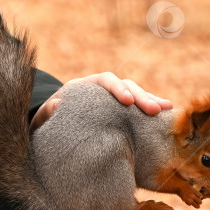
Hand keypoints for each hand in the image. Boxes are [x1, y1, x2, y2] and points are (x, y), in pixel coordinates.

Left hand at [30, 72, 172, 130]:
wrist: (51, 128)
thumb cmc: (47, 124)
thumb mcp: (42, 121)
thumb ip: (47, 114)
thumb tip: (56, 104)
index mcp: (82, 88)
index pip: (103, 81)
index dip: (116, 88)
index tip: (126, 101)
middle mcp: (100, 89)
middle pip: (125, 85)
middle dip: (140, 96)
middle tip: (154, 110)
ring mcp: (111, 99)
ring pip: (135, 94)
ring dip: (151, 100)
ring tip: (167, 109)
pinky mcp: (119, 111)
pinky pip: (137, 107)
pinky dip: (151, 108)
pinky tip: (167, 113)